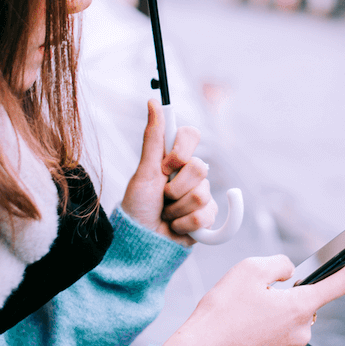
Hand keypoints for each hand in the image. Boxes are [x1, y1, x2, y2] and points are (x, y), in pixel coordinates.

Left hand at [120, 100, 217, 244]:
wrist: (140, 244)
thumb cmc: (137, 208)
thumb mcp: (143, 172)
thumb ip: (153, 137)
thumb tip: (152, 101)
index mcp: (174, 159)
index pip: (191, 136)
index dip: (181, 152)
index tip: (166, 166)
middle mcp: (189, 175)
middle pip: (199, 168)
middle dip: (174, 188)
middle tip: (161, 197)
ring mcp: (200, 196)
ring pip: (202, 194)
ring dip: (176, 210)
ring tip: (165, 215)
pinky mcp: (207, 217)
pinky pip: (206, 215)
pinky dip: (186, 224)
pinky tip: (176, 227)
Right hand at [162, 254, 344, 345]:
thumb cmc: (223, 312)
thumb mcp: (250, 269)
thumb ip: (280, 263)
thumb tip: (289, 273)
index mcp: (301, 307)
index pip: (342, 284)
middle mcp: (302, 329)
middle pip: (309, 296)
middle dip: (290, 286)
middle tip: (260, 285)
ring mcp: (289, 344)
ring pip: (291, 311)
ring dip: (275, 302)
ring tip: (243, 304)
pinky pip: (279, 326)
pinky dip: (266, 318)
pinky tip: (243, 318)